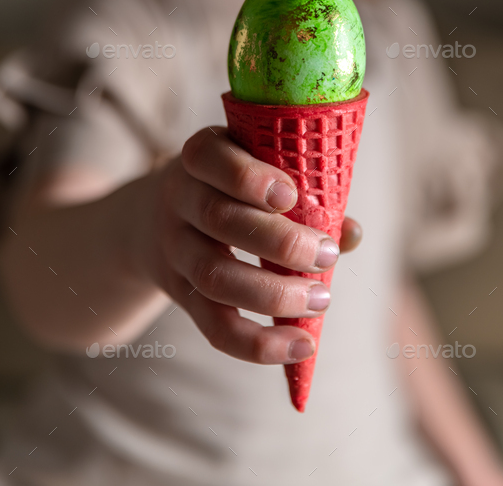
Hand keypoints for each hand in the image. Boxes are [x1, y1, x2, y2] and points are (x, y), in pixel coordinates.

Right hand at [140, 127, 360, 365]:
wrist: (151, 218)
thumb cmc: (228, 186)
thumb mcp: (253, 170)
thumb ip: (304, 193)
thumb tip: (351, 233)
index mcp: (200, 157)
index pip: (208, 157)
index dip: (247, 177)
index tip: (291, 195)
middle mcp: (178, 198)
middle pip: (219, 219)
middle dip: (279, 242)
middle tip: (326, 255)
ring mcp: (174, 248)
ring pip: (214, 276)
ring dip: (273, 294)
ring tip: (321, 299)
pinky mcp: (180, 295)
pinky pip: (214, 326)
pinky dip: (257, 344)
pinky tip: (299, 345)